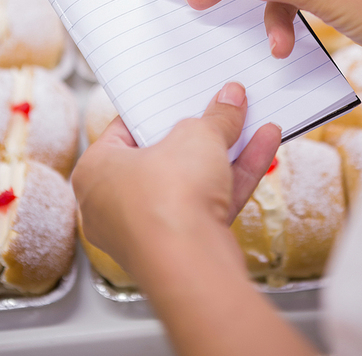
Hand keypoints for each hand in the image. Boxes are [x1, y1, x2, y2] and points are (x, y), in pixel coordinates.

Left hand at [72, 82, 280, 285]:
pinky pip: (210, 202)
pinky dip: (235, 176)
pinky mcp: (183, 246)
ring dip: (226, 151)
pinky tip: (264, 146)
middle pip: (164, 156)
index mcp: (97, 170)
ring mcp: (150, 229)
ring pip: (192, 181)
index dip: (157, 110)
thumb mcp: (197, 136)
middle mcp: (115, 203)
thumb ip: (216, 117)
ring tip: (252, 121)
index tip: (180, 96)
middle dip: (199, 133)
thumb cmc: (167, 200)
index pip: (125, 129)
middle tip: (219, 108)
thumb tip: (230, 100)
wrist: (191, 265)